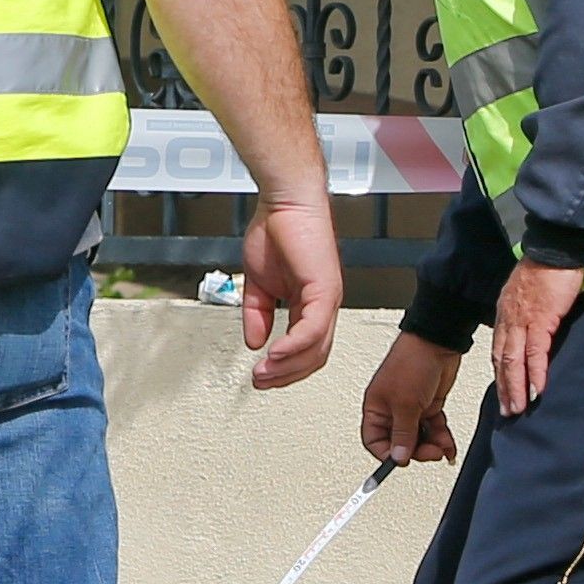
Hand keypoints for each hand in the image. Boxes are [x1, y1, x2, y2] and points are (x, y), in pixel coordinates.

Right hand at [239, 196, 344, 389]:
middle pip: (313, 357)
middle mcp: (324, 305)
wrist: (284, 201)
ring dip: (287, 366)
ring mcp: (328, 298)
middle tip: (260, 381)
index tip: (260, 375)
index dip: (284, 367)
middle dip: (285, 375)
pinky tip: (274, 353)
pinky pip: (313, 328)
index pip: (305, 349)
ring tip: (264, 373)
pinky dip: (294, 345)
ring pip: (316, 348)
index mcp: (310, 304)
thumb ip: (257, 314)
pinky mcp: (324, 289)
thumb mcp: (257, 284)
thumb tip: (255, 342)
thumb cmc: (276, 231)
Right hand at [359, 329, 461, 466]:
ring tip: (442, 447)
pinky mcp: (429, 406)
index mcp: (376, 408)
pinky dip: (442, 439)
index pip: (374, 441)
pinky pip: (434, 430)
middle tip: (430, 453)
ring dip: (432, 447)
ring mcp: (411, 409)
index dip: (387, 455)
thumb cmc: (412, 363)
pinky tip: (448, 446)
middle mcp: (392, 410)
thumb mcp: (405, 405)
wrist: (438, 343)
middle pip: (400, 444)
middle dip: (416, 452)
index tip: (403, 461)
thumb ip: (402, 434)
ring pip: (419, 439)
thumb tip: (398, 458)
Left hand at [488, 258, 580, 417]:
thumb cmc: (548, 269)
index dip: (500, 372)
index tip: (502, 391)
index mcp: (505, 313)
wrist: (556, 247)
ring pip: (514, 360)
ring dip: (516, 387)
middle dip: (504, 387)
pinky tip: (537, 390)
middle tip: (507, 411)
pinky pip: (536, 352)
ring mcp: (523, 319)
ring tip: (518, 408)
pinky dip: (535, 373)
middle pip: (501, 359)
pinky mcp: (542, 319)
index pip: (499, 348)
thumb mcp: (530, 294)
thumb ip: (529, 313)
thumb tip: (536, 331)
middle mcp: (508, 318)